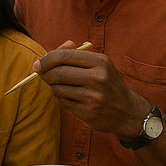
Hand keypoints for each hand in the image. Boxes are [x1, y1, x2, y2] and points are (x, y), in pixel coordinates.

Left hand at [33, 41, 150, 139]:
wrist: (127, 111)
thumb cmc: (107, 83)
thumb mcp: (98, 64)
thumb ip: (73, 55)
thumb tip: (48, 54)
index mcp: (100, 61)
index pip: (64, 56)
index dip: (46, 59)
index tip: (38, 64)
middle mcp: (98, 77)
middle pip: (58, 73)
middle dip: (46, 74)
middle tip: (43, 75)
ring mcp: (94, 96)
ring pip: (58, 89)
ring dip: (54, 87)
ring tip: (63, 87)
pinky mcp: (89, 111)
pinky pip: (63, 102)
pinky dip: (62, 99)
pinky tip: (73, 98)